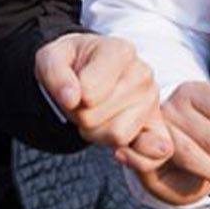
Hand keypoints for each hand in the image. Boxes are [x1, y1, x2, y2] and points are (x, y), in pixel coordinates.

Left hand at [35, 33, 170, 160]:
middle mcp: (142, 73)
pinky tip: (121, 150)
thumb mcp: (51, 58)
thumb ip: (55, 73)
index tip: (72, 85)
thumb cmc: (73, 65)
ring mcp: (152, 101)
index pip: (88, 91)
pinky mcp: (158, 126)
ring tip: (98, 115)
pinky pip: (154, 153)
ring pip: (117, 136)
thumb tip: (72, 98)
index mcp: (120, 51)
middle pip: (95, 116)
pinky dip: (135, 158)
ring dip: (97, 133)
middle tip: (83, 102)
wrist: (90, 74)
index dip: (69, 96)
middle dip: (79, 115)